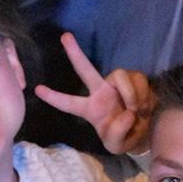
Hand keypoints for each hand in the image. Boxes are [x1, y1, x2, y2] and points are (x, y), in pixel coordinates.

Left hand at [35, 32, 153, 153]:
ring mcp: (117, 84)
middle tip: (64, 36)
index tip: (37, 90)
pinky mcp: (135, 79)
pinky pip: (138, 79)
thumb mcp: (116, 145)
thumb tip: (126, 113)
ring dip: (131, 95)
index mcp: (90, 109)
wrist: (145, 133)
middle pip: (85, 69)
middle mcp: (100, 91)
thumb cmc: (124, 138)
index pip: (69, 103)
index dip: (54, 97)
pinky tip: (145, 107)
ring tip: (137, 112)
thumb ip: (116, 133)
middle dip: (74, 53)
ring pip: (120, 76)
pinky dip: (144, 95)